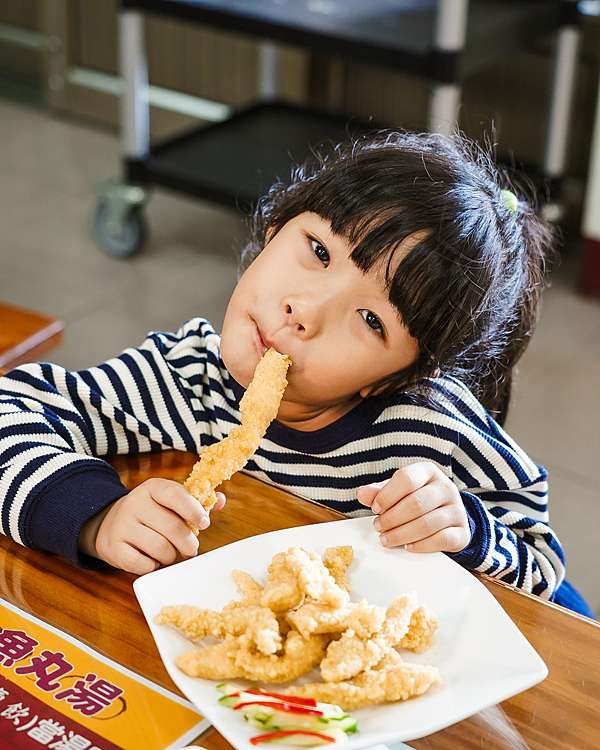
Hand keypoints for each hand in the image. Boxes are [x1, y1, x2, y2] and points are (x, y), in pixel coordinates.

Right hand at [79, 478, 225, 574]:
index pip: (175, 495)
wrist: (109, 523)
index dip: (193, 510)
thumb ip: (195, 501)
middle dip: (188, 542)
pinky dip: (152, 566)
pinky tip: (151, 559)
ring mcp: (122, 526)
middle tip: (191, 548)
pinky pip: (143, 565)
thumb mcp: (169, 501)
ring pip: (159, 548)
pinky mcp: (113, 548)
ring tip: (170, 552)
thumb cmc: (150, 513)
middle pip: (171, 527)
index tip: (204, 523)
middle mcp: (134, 503)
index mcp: (152, 488)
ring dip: (170, 556)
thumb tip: (220, 500)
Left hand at [357, 462, 469, 552]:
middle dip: (392, 519)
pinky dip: (421, 546)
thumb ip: (379, 492)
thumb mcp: (398, 490)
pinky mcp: (462, 531)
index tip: (375, 509)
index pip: (406, 479)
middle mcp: (445, 487)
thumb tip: (362, 494)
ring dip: (402, 535)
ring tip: (387, 539)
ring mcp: (457, 509)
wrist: (447, 514)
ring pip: (427, 524)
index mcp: (427, 472)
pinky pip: (442, 540)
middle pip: (416, 503)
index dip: (387, 495)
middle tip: (379, 528)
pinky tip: (408, 546)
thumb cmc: (416, 498)